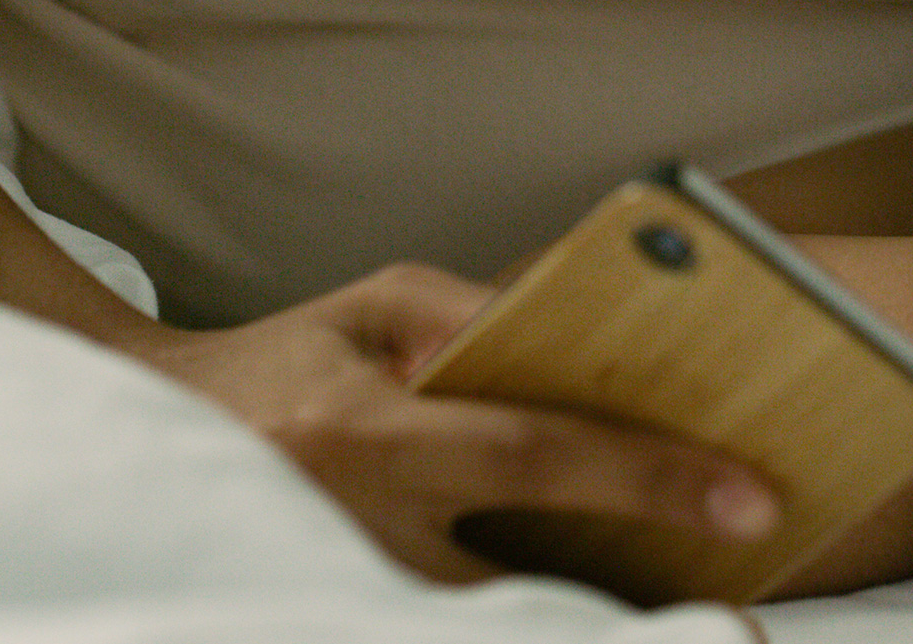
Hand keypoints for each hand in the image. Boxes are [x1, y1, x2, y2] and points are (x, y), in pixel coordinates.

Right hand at [118, 263, 783, 583]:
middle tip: (752, 617)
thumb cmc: (287, 358)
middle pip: (538, 586)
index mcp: (369, 433)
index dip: (651, 479)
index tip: (757, 499)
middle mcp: (363, 530)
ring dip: (600, 629)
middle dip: (647, 603)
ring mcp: (352, 595)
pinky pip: (465, 634)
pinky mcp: (347, 621)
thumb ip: (475, 314)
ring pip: (504, 632)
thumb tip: (581, 340)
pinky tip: (610, 619)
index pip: (537, 458)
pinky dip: (539, 629)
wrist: (155, 437)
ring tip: (705, 622)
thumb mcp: (373, 303)